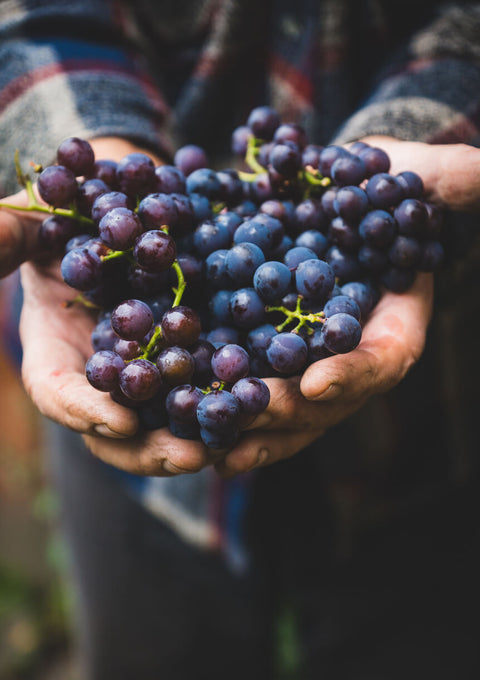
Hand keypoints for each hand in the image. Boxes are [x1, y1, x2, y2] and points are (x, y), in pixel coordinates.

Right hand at [2, 137, 208, 475]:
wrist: (116, 213)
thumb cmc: (61, 219)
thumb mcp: (26, 222)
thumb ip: (3, 236)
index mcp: (54, 350)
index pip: (58, 392)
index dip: (83, 411)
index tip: (119, 421)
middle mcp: (100, 373)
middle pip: (116, 429)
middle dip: (150, 448)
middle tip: (190, 456)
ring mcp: (143, 370)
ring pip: (163, 420)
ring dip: (196, 436)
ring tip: (231, 444)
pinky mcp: (184, 356)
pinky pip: (202, 388)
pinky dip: (225, 401)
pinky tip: (254, 408)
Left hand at [215, 138, 479, 476]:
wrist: (328, 197)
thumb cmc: (376, 188)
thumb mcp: (413, 177)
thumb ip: (444, 180)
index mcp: (392, 326)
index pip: (384, 360)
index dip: (356, 373)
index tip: (319, 380)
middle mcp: (347, 358)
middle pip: (325, 400)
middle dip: (290, 409)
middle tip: (253, 410)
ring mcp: (303, 365)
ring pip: (281, 412)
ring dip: (246, 429)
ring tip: (210, 441)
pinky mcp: (262, 358)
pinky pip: (242, 394)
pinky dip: (216, 412)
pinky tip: (181, 424)